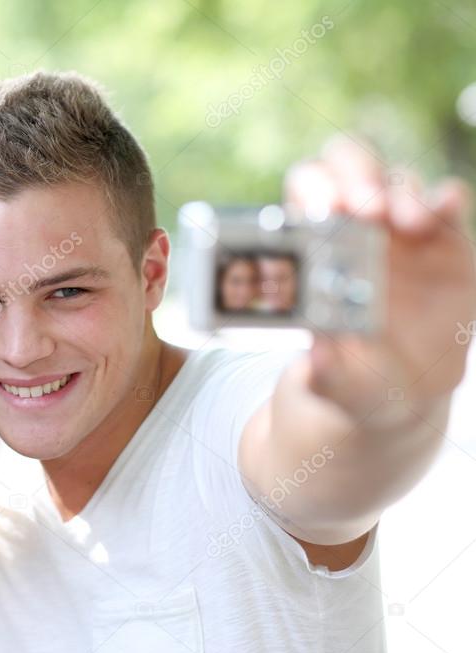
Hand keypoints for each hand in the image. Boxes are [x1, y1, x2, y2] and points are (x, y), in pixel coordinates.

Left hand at [283, 135, 475, 420]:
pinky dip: (445, 198)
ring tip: (408, 224)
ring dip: (401, 193)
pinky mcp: (445, 241)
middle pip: (347, 166)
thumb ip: (327, 371)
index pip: (304, 192)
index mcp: (313, 249)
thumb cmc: (351, 378)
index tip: (324, 211)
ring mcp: (400, 231)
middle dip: (355, 174)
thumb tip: (319, 358)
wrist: (398, 388)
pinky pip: (446, 202)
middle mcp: (353, 228)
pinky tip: (444, 208)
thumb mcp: (337, 382)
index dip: (312, 190)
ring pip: (397, 180)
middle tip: (366, 207)